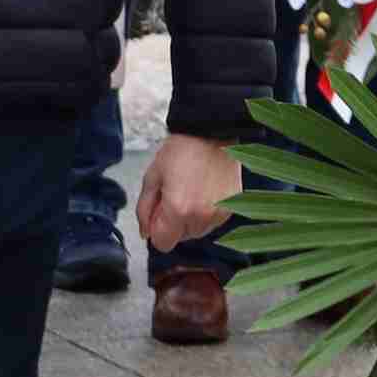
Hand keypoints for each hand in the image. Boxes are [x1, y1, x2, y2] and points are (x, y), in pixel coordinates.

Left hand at [136, 134, 241, 250]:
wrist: (211, 132)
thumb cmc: (180, 150)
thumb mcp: (152, 177)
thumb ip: (144, 209)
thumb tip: (145, 232)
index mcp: (177, 210)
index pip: (162, 244)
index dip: (157, 230)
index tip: (159, 212)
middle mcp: (200, 216)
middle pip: (181, 238)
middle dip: (174, 223)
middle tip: (176, 195)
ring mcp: (219, 213)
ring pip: (198, 231)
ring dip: (191, 219)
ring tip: (192, 192)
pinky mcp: (232, 208)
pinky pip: (212, 222)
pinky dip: (206, 213)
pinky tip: (204, 192)